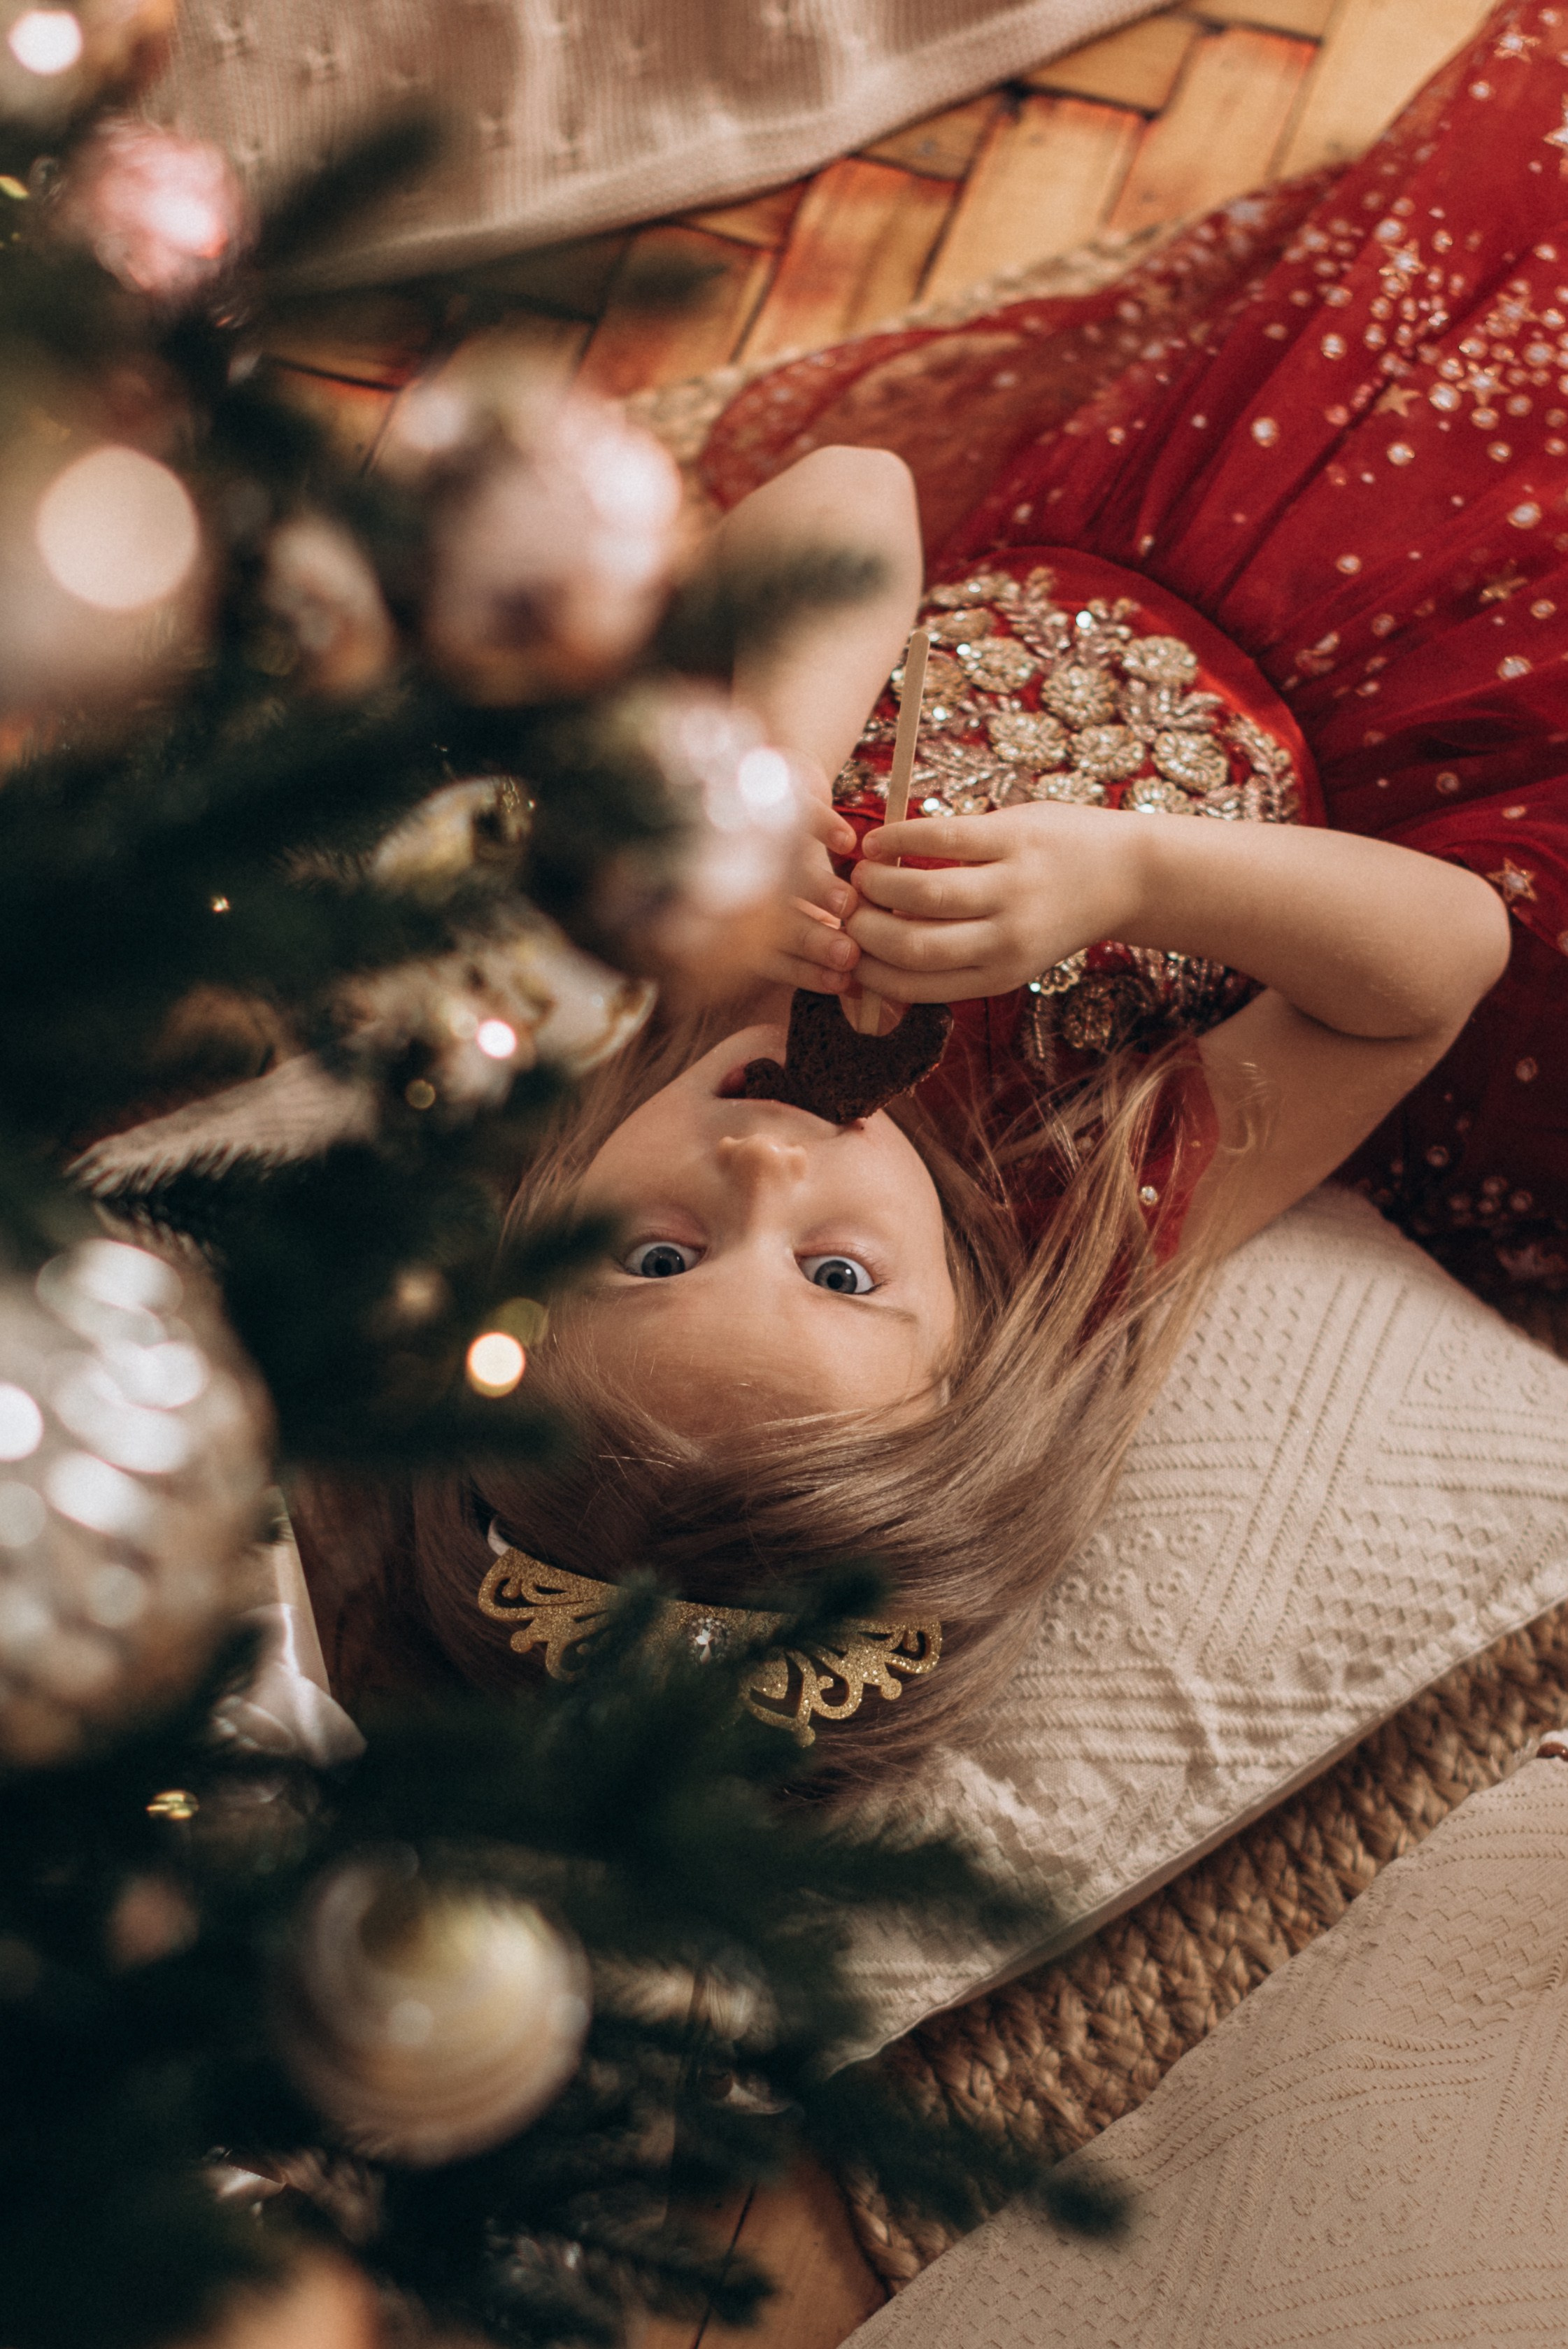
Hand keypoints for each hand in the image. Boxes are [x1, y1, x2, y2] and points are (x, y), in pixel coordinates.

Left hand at [753, 757, 865, 994]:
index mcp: (743, 917)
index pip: (770, 955)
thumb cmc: (793, 860)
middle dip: (811, 939)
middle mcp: (741, 882)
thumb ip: (821, 942)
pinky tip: (848, 844)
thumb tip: (855, 986)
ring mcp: (752, 838)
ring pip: (780, 869)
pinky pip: (794, 813)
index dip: (805, 971)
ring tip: (848, 904)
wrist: (783, 786)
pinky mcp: (771, 797)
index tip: (842, 982)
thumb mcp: (802, 905)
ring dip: (815, 888)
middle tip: (847, 952)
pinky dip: (822, 827)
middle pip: (771, 917)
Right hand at [844, 802, 1135, 1000]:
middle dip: (862, 929)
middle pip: (908, 945)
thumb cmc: (1055, 914)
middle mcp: (1005, 939)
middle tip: (845, 909)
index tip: (844, 950)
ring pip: (920, 894)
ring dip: (876, 883)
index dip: (865, 971)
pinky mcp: (1013, 837)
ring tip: (862, 873)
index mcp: (997, 975)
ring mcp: (1012, 887)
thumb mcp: (1011, 955)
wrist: (1129, 875)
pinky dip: (897, 839)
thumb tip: (879, 961)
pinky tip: (878, 841)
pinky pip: (939, 838)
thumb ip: (956, 960)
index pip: (911, 984)